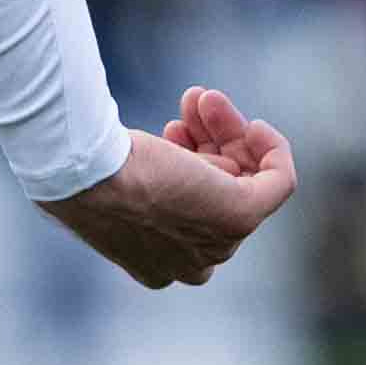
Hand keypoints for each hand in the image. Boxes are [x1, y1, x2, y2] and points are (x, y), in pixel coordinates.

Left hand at [38, 86, 297, 288]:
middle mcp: (191, 263)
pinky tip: (253, 124)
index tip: (178, 128)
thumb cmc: (86, 176)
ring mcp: (217, 242)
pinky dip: (272, 149)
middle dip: (209, 139)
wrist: (86, 178)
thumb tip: (167, 163)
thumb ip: (141, 188)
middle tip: (193, 100)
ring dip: (224, 130)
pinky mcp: (239, 216)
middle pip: (217, 189)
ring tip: (198, 97)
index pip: (193, 210)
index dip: (191, 163)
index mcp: (159, 267)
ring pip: (241, 177)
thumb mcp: (109, 186)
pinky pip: (279, 182)